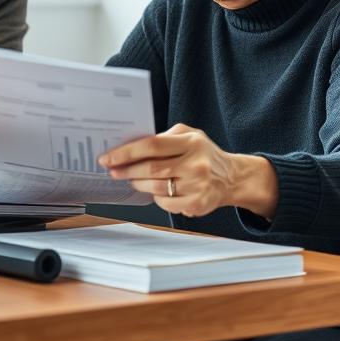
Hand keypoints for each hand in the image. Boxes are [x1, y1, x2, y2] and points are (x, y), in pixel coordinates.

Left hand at [98, 123, 277, 218]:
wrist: (232, 178)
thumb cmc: (204, 154)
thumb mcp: (190, 135)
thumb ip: (164, 137)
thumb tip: (131, 147)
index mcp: (192, 142)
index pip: (152, 145)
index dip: (126, 152)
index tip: (108, 157)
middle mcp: (196, 164)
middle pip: (151, 169)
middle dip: (127, 170)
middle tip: (113, 171)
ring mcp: (198, 186)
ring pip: (156, 188)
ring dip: (139, 184)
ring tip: (133, 180)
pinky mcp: (197, 204)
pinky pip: (165, 203)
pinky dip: (156, 197)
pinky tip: (157, 191)